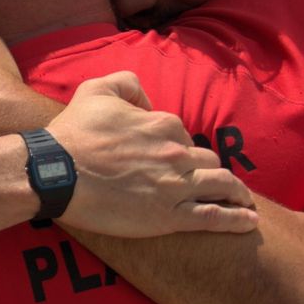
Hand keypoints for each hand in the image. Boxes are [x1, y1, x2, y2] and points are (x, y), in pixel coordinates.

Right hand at [49, 72, 258, 236]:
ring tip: (244, 200)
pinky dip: (236, 219)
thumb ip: (127, 83)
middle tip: (214, 181)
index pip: (184, 134)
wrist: (55, 173)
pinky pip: (214, 217)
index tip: (175, 158)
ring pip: (220, 186)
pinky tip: (249, 221)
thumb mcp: (96, 90)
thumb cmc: (72, 134)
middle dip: (211, 170)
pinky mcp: (170, 217)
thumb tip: (147, 100)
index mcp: (162, 124)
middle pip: (207, 161)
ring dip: (236, 192)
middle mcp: (176, 153)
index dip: (180, 145)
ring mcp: (175, 186)